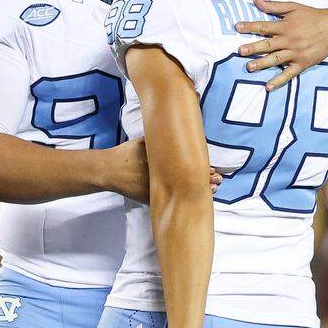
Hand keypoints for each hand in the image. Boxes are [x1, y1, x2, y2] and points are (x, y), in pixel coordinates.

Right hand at [102, 138, 221, 202]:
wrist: (109, 170)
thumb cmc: (126, 153)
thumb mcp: (143, 142)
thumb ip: (160, 139)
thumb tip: (175, 126)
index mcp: (162, 162)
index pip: (189, 166)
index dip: (203, 169)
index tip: (215, 170)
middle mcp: (161, 177)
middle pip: (189, 180)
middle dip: (204, 181)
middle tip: (218, 180)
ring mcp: (156, 189)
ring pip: (181, 193)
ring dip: (197, 191)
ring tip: (212, 190)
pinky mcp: (149, 199)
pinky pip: (169, 201)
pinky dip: (182, 200)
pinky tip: (193, 200)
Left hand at [236, 0, 327, 90]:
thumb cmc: (313, 16)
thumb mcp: (293, 7)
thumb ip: (274, 5)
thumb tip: (256, 0)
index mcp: (285, 26)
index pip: (264, 26)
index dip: (250, 26)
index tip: (237, 27)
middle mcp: (289, 40)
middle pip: (268, 45)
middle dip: (253, 48)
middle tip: (240, 51)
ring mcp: (296, 53)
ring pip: (276, 59)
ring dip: (262, 64)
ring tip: (249, 67)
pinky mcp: (302, 63)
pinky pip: (289, 74)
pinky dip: (279, 81)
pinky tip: (268, 86)